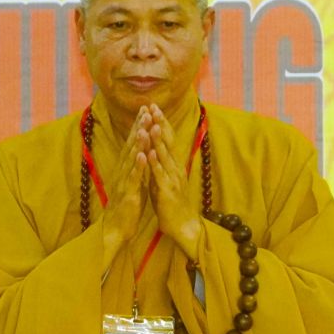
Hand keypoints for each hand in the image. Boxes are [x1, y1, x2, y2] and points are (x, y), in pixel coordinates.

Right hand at [101, 108, 150, 268]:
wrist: (116, 229)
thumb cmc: (127, 207)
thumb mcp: (134, 183)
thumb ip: (137, 168)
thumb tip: (143, 153)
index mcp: (125, 169)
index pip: (133, 144)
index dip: (139, 126)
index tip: (146, 110)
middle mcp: (122, 171)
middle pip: (131, 146)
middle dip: (138, 127)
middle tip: (145, 110)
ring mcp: (124, 182)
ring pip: (131, 159)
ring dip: (137, 143)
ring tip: (144, 127)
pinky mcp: (128, 194)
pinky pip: (133, 178)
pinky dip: (138, 166)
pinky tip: (142, 155)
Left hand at [147, 108, 201, 261]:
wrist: (183, 225)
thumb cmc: (171, 203)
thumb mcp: (163, 179)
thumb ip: (159, 164)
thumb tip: (152, 149)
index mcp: (172, 164)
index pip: (167, 139)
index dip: (160, 122)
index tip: (153, 107)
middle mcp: (174, 168)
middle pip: (167, 142)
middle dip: (160, 124)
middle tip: (153, 107)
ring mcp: (172, 178)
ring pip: (164, 156)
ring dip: (157, 140)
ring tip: (151, 124)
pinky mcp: (168, 191)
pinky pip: (160, 175)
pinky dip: (155, 163)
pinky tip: (150, 153)